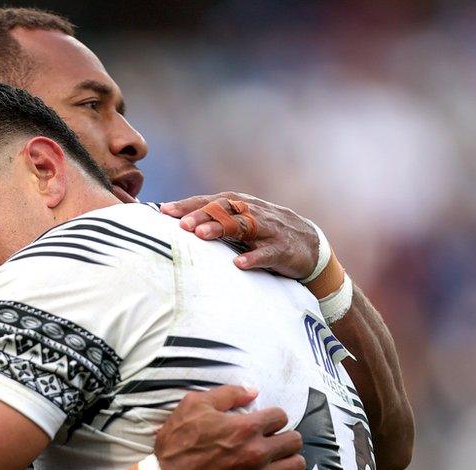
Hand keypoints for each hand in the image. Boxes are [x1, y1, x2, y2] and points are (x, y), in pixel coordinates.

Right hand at [155, 385, 308, 469]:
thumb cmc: (177, 446)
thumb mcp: (192, 407)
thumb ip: (226, 394)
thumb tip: (252, 391)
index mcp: (245, 428)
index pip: (280, 416)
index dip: (273, 417)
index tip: (265, 423)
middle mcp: (258, 452)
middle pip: (294, 441)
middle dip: (285, 437)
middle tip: (274, 441)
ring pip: (296, 466)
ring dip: (291, 461)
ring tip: (281, 461)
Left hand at [160, 192, 318, 279]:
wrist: (311, 245)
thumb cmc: (265, 232)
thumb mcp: (241, 222)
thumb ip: (214, 220)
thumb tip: (176, 222)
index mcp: (240, 206)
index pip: (210, 201)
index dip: (188, 205)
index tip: (164, 211)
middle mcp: (252, 213)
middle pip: (224, 209)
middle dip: (201, 214)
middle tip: (181, 224)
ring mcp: (268, 230)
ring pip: (242, 226)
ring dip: (221, 228)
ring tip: (201, 235)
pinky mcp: (282, 250)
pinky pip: (266, 253)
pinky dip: (253, 257)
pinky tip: (238, 264)